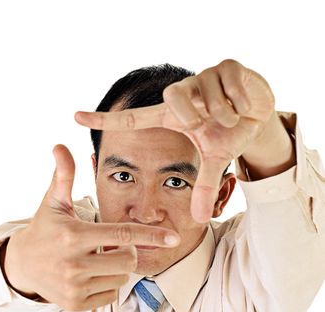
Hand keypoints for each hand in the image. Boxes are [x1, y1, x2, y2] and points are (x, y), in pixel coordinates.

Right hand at [4, 144, 180, 311]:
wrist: (22, 264)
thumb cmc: (44, 228)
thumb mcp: (53, 201)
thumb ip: (63, 174)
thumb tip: (60, 145)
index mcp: (73, 235)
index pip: (122, 234)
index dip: (150, 234)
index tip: (173, 237)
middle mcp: (74, 263)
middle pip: (128, 259)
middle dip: (128, 250)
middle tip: (110, 244)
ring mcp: (74, 286)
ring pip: (121, 277)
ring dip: (117, 267)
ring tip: (96, 258)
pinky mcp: (74, 304)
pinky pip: (110, 294)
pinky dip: (107, 283)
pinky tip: (89, 274)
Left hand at [75, 59, 275, 222]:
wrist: (261, 115)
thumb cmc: (229, 134)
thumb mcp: (214, 160)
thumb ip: (203, 186)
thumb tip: (200, 221)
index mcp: (170, 116)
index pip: (132, 118)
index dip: (105, 118)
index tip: (74, 116)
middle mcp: (181, 94)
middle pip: (175, 96)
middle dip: (194, 114)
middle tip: (210, 123)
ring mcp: (202, 78)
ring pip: (209, 94)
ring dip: (225, 112)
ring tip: (232, 116)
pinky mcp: (227, 66)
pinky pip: (232, 83)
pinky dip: (243, 100)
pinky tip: (245, 104)